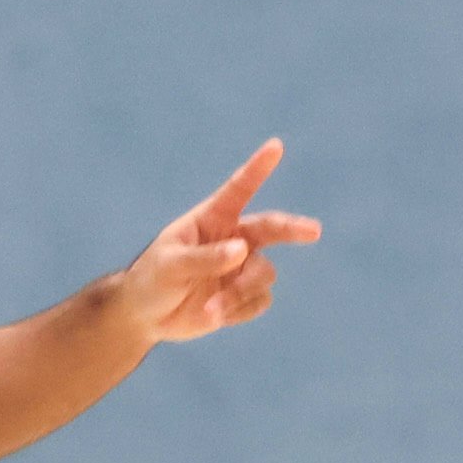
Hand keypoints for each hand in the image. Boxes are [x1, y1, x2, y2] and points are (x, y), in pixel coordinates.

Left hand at [108, 140, 319, 344]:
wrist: (148, 316)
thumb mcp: (171, 265)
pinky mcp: (243, 296)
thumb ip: (205, 257)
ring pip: (264, 273)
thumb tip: (243, 250)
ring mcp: (241, 268)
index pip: (238, 190)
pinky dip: (240, 310)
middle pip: (270, 228)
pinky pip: (259, 301)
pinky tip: (216, 315)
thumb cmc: (154, 280)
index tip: (276, 146)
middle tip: (313, 231)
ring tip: (212, 309)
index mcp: (212, 219)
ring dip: (241, 292)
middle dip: (292, 228)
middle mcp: (232, 239)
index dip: (258, 168)